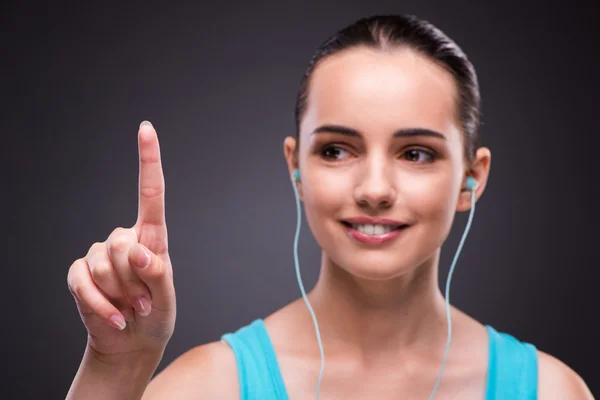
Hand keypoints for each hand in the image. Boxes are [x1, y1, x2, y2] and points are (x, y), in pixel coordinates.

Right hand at [67, 121, 175, 357]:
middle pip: (122, 243)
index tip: (146, 128)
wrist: (132, 342)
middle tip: (145, 301)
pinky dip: (100, 305)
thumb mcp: (167, 298)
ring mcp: (98, 255)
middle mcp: (124, 239)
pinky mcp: (79, 273)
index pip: (151, 193)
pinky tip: (115, 317)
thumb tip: (137, 251)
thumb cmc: (157, 314)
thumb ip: (158, 274)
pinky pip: (82, 282)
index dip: (148, 160)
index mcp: (152, 237)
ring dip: (121, 294)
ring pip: (102, 264)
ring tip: (132, 307)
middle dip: (134, 279)